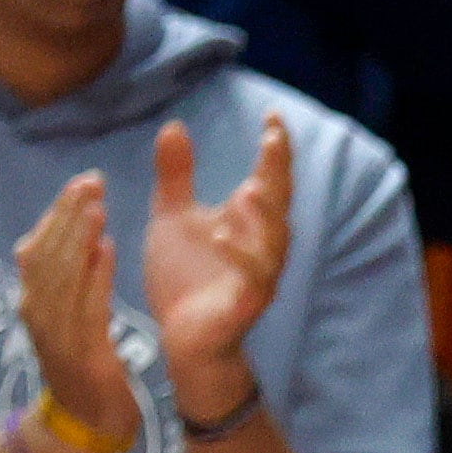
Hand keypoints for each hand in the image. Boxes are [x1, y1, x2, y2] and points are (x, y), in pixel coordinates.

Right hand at [12, 170, 139, 448]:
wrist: (84, 425)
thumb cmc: (84, 368)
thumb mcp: (74, 318)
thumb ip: (75, 282)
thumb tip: (83, 239)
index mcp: (36, 300)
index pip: (43, 245)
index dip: (60, 212)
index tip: (84, 182)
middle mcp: (37, 310)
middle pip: (48, 251)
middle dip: (68, 213)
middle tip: (92, 180)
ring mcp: (55, 332)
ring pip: (62, 274)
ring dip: (77, 237)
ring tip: (97, 205)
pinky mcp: (80, 352)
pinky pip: (86, 306)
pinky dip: (95, 275)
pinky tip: (107, 250)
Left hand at [139, 114, 290, 414]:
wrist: (183, 336)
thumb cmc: (184, 278)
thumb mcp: (172, 217)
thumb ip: (176, 175)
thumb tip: (174, 126)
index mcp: (248, 220)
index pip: (269, 177)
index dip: (274, 148)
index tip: (272, 115)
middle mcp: (262, 244)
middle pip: (279, 201)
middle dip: (279, 172)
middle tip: (273, 139)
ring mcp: (259, 273)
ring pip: (274, 240)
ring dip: (266, 214)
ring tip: (252, 188)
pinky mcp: (246, 302)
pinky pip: (253, 278)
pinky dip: (241, 256)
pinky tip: (222, 236)